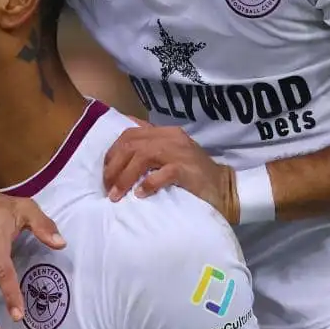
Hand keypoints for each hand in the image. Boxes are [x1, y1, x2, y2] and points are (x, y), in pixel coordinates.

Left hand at [102, 126, 235, 217]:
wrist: (224, 188)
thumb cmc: (193, 175)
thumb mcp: (170, 156)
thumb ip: (150, 152)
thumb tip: (118, 159)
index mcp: (165, 132)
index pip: (130, 133)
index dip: (113, 152)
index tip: (105, 171)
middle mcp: (171, 138)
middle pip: (131, 144)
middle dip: (113, 166)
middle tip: (107, 187)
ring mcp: (180, 152)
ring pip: (142, 156)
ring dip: (124, 177)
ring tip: (116, 195)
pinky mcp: (187, 170)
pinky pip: (162, 174)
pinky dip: (147, 184)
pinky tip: (140, 195)